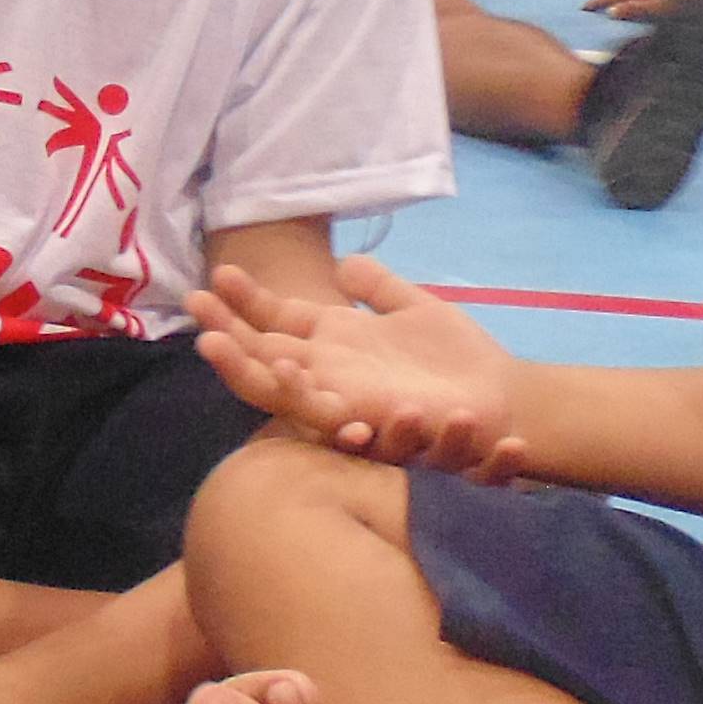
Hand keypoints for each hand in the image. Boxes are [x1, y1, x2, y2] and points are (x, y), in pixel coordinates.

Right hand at [187, 253, 524, 476]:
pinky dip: (350, 427)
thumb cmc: (453, 359)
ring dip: (270, 384)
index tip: (215, 277)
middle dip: (232, 350)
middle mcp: (332, 383)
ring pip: (301, 407)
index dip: (242, 305)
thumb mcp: (411, 307)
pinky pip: (363, 437)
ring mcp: (356, 413)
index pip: (272, 326)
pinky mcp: (390, 438)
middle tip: (201, 328)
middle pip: (266, 369)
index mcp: (333, 348)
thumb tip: (342, 265)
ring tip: (247, 358)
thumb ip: (376, 287)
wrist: (501, 400)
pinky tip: (325, 403)